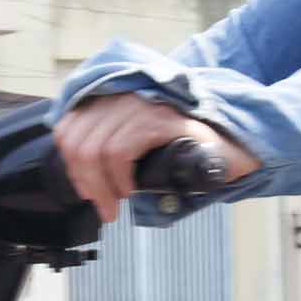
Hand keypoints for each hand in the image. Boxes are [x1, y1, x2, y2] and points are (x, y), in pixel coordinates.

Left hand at [55, 94, 262, 226]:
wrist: (231, 147)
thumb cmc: (184, 150)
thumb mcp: (139, 144)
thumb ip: (109, 146)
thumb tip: (81, 175)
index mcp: (113, 97)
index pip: (68, 126)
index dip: (70, 163)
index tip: (86, 189)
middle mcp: (123, 94)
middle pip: (78, 140)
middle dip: (85, 182)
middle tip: (103, 206)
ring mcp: (142, 102)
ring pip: (96, 148)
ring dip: (102, 186)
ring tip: (116, 204)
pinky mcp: (161, 118)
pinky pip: (121, 149)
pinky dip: (119, 176)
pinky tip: (131, 190)